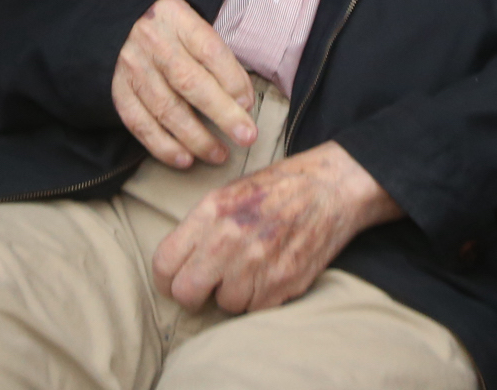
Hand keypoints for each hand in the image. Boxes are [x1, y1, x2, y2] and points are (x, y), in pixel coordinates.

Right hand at [112, 0, 256, 168]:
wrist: (119, 25)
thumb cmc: (170, 30)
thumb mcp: (192, 24)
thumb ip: (215, 55)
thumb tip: (242, 100)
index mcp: (177, 17)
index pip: (210, 50)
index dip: (233, 80)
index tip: (248, 105)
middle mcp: (152, 41)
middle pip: (190, 82)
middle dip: (222, 114)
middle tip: (246, 137)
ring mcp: (132, 67)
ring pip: (166, 108)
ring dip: (196, 138)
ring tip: (219, 155)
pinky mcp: (119, 91)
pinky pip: (140, 124)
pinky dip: (163, 146)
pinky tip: (184, 159)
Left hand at [152, 142, 399, 312]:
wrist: (332, 186)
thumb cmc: (279, 188)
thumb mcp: (230, 192)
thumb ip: (201, 226)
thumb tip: (177, 262)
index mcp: (212, 211)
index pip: (164, 263)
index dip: (167, 280)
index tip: (176, 282)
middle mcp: (230, 237)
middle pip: (187, 293)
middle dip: (194, 295)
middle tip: (208, 287)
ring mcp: (257, 262)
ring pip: (224, 305)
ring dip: (234, 294)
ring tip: (251, 270)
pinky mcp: (282, 282)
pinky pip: (255, 309)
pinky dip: (261, 298)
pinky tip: (271, 274)